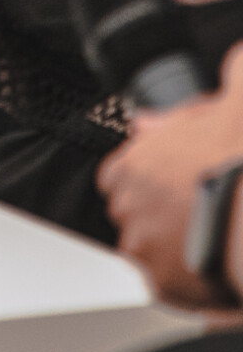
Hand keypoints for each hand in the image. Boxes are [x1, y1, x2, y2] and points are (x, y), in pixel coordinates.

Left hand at [98, 46, 242, 306]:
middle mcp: (129, 204)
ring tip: (212, 247)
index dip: (149, 181)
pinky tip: (214, 274)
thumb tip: (234, 63)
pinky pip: (170, 289)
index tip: (177, 186)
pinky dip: (190, 285)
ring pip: (151, 253)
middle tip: (202, 217)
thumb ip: (232, 76)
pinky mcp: (162, 286)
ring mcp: (143, 247)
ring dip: (175, 253)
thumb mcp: (237, 105)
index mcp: (136, 161)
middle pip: (135, 214)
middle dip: (163, 216)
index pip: (120, 176)